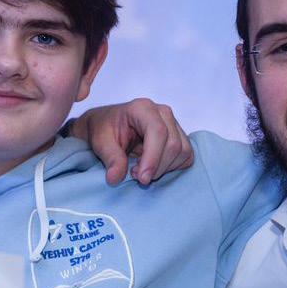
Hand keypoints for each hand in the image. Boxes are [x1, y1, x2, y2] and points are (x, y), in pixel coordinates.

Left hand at [69, 100, 192, 185]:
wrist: (107, 126)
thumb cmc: (103, 129)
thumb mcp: (100, 142)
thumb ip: (110, 158)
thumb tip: (116, 178)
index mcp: (142, 108)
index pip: (158, 132)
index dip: (153, 158)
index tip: (142, 179)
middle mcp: (162, 112)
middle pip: (173, 144)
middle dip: (157, 167)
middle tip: (136, 176)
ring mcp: (173, 123)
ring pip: (183, 151)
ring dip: (164, 168)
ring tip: (141, 170)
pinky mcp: (179, 136)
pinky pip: (186, 156)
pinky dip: (172, 167)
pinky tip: (153, 167)